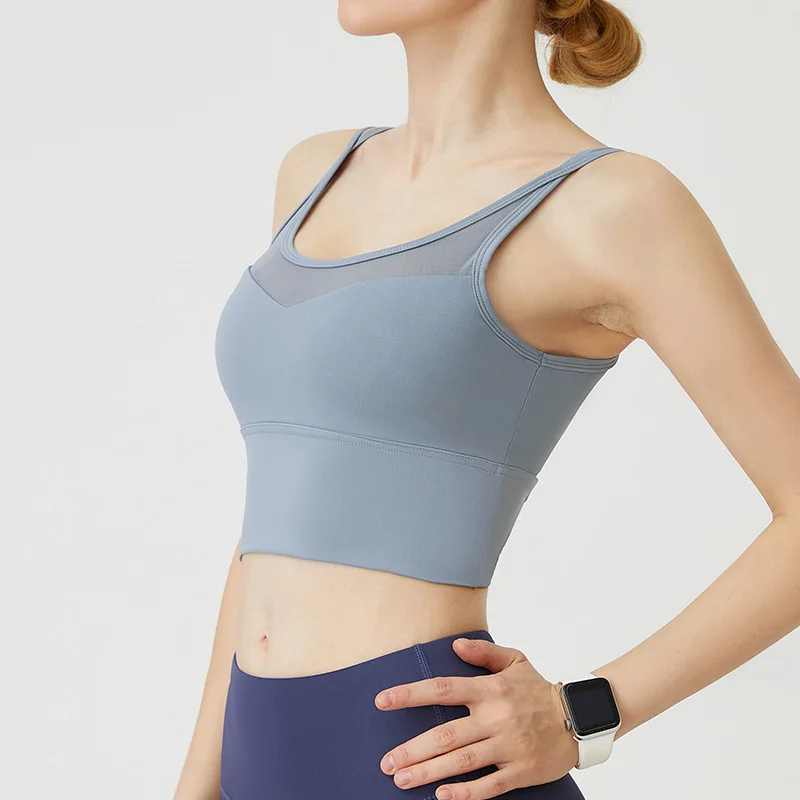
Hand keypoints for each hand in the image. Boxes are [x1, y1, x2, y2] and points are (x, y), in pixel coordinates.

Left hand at [374, 637, 578, 799]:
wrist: (579, 718)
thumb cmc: (539, 689)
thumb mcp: (515, 660)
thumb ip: (483, 653)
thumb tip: (454, 646)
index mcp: (491, 689)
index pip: (443, 689)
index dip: (410, 694)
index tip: (383, 700)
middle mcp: (496, 717)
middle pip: (447, 734)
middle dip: (413, 749)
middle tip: (387, 762)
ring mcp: (508, 746)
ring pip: (462, 761)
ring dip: (429, 772)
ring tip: (402, 780)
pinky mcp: (521, 771)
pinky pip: (490, 785)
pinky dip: (465, 792)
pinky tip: (442, 795)